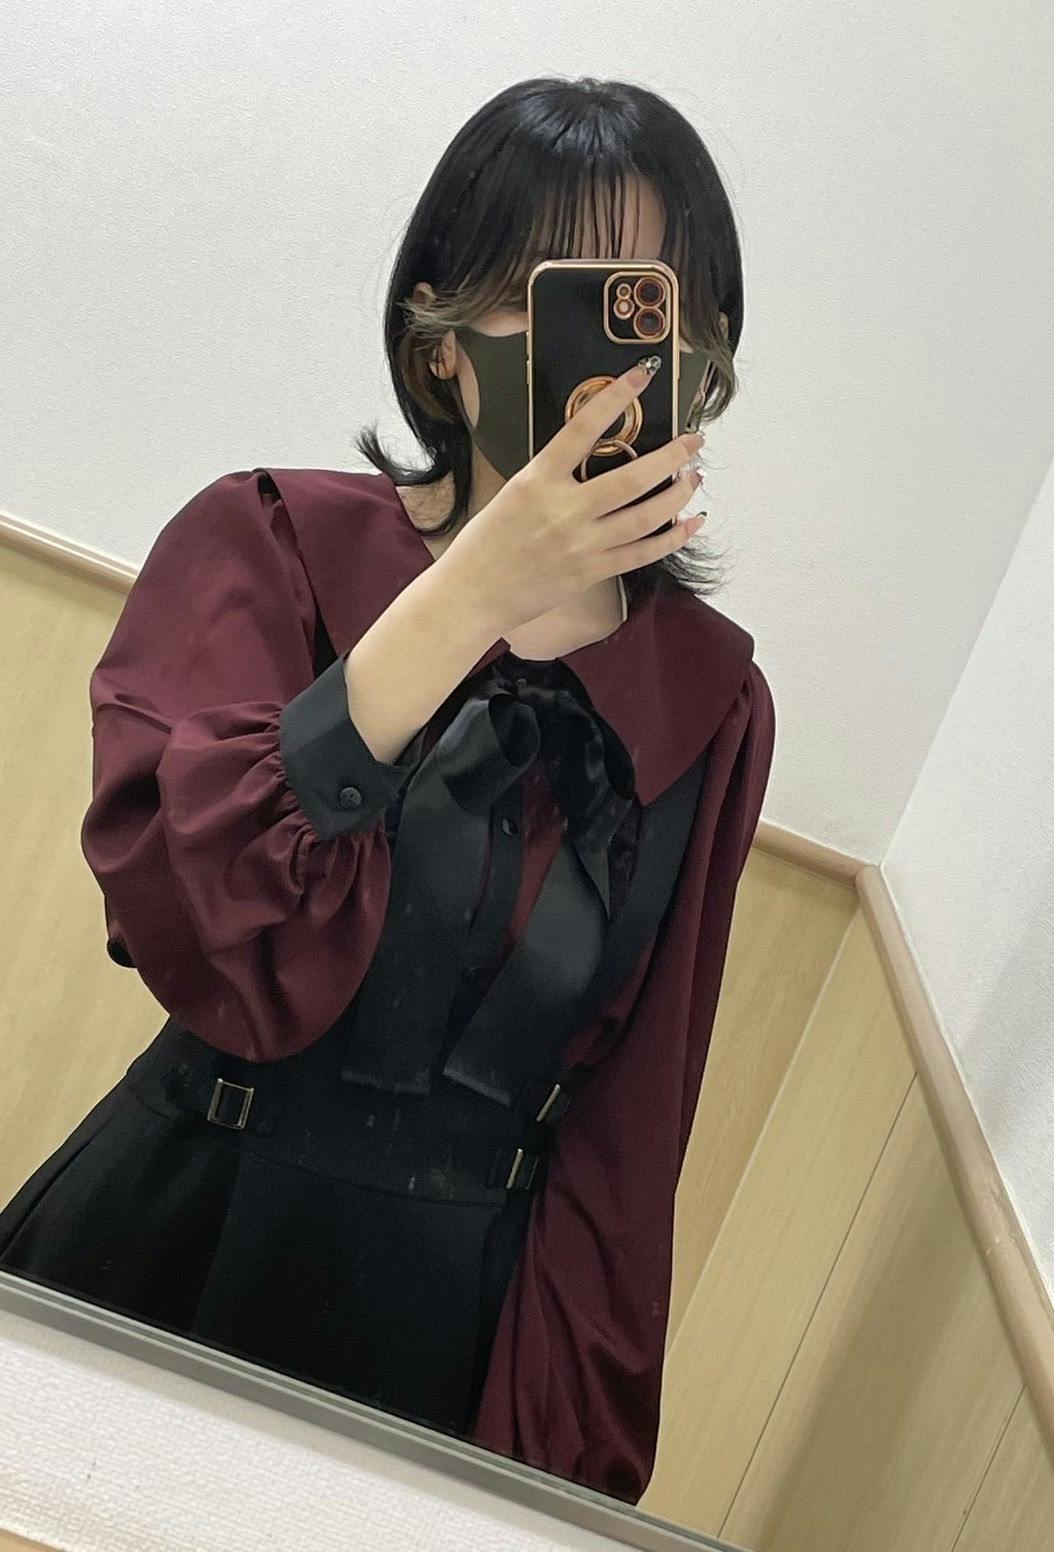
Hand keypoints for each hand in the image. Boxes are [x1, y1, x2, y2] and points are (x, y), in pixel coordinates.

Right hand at [435, 361, 705, 637]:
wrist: (473, 594)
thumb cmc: (486, 542)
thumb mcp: (514, 492)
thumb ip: (554, 476)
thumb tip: (595, 459)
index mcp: (538, 481)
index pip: (583, 429)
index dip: (615, 398)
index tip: (642, 375)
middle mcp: (565, 510)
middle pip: (633, 477)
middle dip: (673, 455)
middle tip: (695, 440)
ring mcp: (583, 544)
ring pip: (647, 516)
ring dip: (678, 494)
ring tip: (694, 477)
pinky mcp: (592, 573)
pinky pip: (643, 553)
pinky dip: (673, 538)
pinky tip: (692, 523)